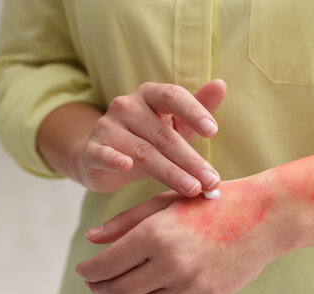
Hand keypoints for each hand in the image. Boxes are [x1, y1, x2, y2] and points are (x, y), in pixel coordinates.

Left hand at [75, 174, 290, 293]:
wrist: (263, 215)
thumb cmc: (210, 202)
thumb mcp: (165, 201)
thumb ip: (125, 221)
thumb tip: (90, 239)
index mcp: (156, 233)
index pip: (106, 265)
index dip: (88, 272)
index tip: (84, 271)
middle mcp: (171, 262)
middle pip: (118, 290)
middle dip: (99, 289)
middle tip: (96, 284)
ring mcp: (192, 285)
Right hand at [76, 79, 226, 195]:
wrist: (101, 156)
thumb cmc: (147, 138)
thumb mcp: (174, 123)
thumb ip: (198, 106)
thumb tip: (221, 84)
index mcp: (149, 95)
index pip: (172, 96)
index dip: (193, 111)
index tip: (213, 131)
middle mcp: (126, 106)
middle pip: (163, 134)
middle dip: (190, 160)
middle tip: (211, 180)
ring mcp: (107, 127)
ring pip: (142, 151)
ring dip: (170, 172)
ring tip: (192, 189)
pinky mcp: (92, 150)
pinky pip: (104, 155)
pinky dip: (114, 160)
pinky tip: (126, 166)